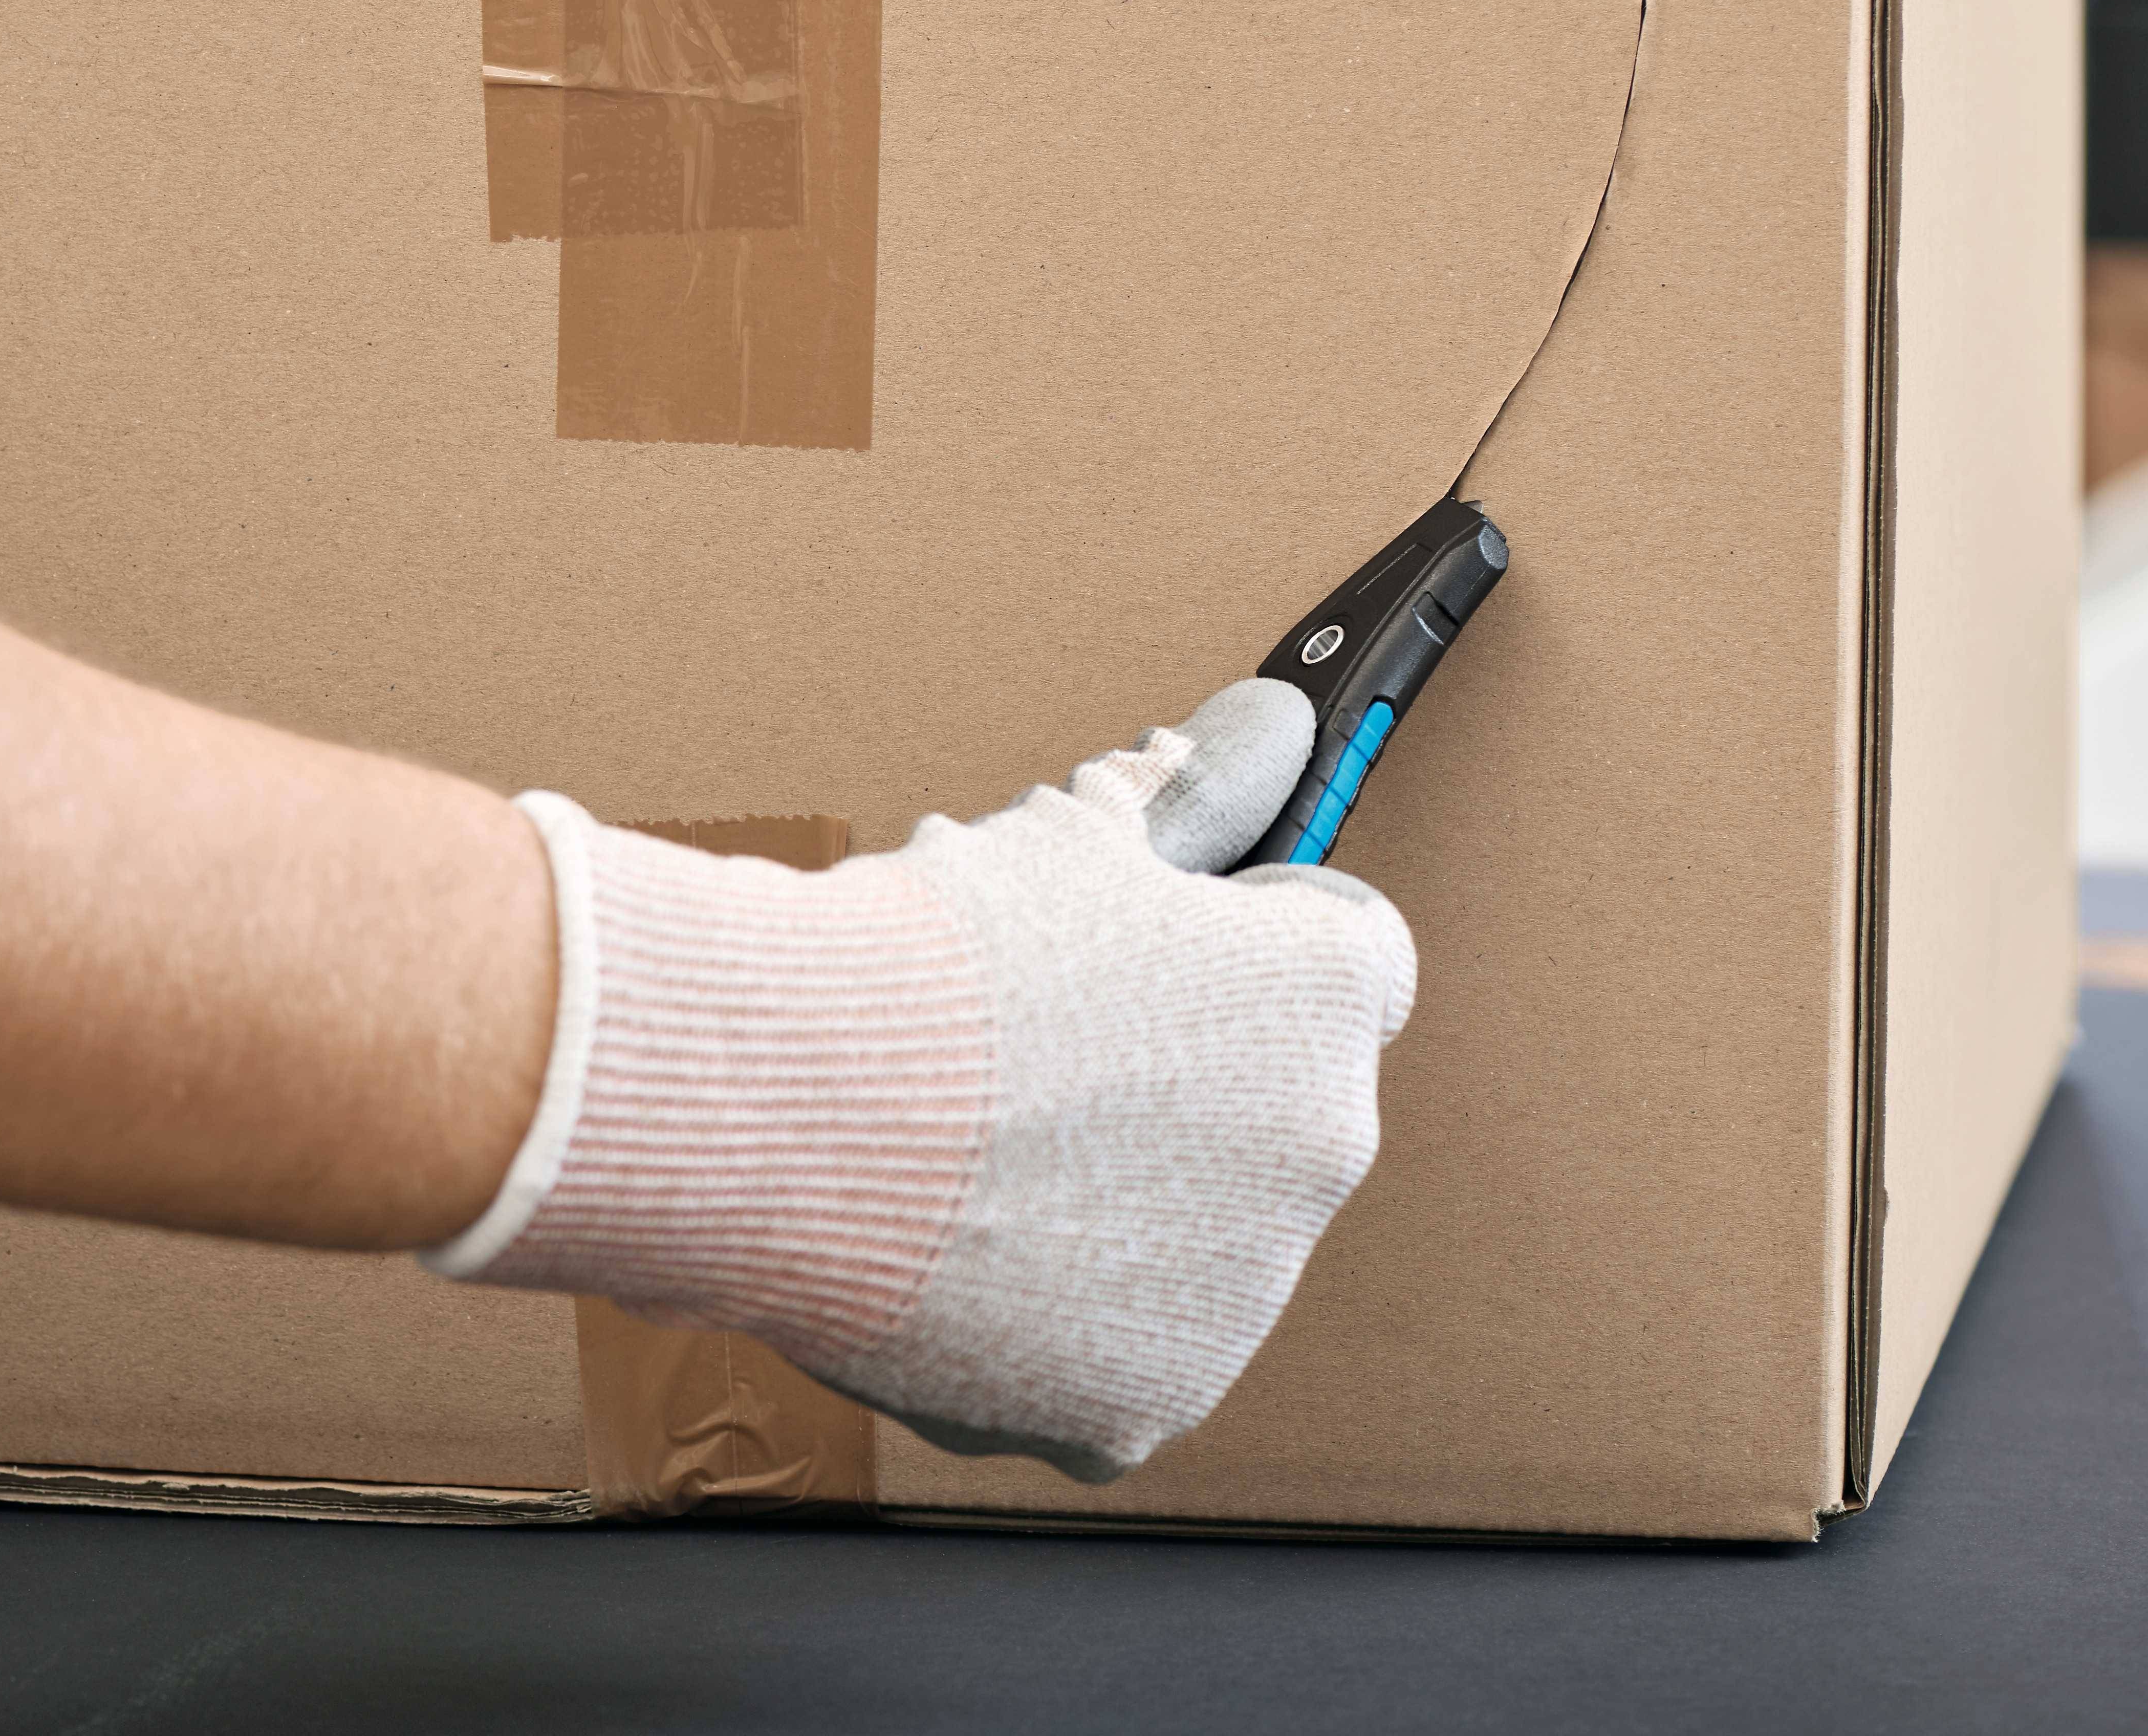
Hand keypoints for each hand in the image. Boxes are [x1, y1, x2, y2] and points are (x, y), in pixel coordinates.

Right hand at [427, 678, 1416, 1482]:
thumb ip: (1166, 804)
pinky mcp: (1147, 1403)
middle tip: (1040, 1058)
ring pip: (1193, 1242)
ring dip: (1116, 1207)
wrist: (795, 1105)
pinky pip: (1118, 1360)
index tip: (1180, 948)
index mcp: (1321, 998)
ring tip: (973, 1158)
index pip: (1352, 955)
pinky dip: (1051, 1326)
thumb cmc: (927, 962)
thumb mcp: (1059, 840)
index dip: (1257, 939)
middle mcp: (1321, 1150)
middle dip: (1181, 1085)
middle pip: (1272, 1110)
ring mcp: (1239, 1295)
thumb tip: (1224, 744)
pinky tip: (959, 1258)